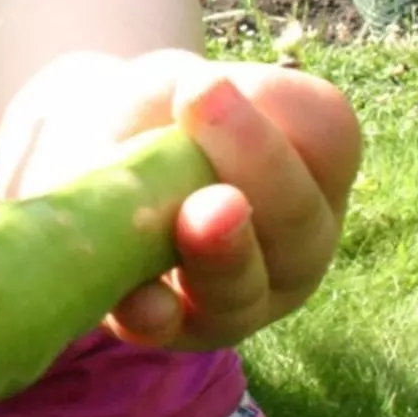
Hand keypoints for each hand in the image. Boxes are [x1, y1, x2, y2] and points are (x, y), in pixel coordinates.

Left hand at [102, 54, 361, 351]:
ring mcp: (243, 298)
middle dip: (255, 169)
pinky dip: (158, 316)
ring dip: (222, 254)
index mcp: (313, 168)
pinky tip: (142, 300)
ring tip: (197, 218)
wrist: (90, 159)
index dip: (273, 114)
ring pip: (246, 288)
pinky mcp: (174, 330)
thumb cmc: (155, 114)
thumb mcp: (171, 84)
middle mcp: (296, 244)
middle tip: (203, 126)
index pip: (327, 137)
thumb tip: (196, 97)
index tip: (202, 86)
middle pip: (299, 217)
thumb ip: (191, 92)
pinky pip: (175, 331)